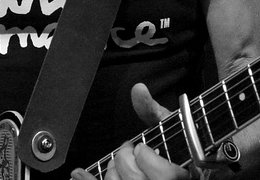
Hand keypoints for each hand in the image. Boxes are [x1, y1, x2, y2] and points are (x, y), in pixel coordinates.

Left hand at [70, 83, 187, 179]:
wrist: (181, 171)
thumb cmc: (176, 153)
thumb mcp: (170, 130)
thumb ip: (152, 111)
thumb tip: (138, 89)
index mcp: (173, 176)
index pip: (155, 167)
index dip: (146, 154)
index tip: (142, 148)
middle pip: (130, 172)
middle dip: (126, 156)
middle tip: (129, 150)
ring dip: (112, 168)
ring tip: (118, 163)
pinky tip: (78, 173)